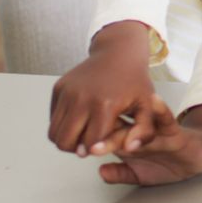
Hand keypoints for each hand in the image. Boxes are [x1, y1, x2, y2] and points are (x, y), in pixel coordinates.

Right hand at [49, 21, 155, 156]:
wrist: (118, 53)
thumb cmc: (134, 81)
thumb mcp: (149, 105)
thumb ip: (145, 131)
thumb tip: (129, 149)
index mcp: (105, 105)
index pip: (90, 143)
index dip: (96, 149)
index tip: (104, 144)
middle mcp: (81, 99)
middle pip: (65, 142)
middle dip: (77, 149)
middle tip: (90, 143)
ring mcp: (67, 93)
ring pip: (53, 133)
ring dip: (67, 139)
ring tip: (84, 134)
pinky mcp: (58, 88)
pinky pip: (52, 118)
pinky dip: (62, 125)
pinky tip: (80, 119)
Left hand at [96, 96, 201, 185]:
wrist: (195, 157)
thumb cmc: (167, 163)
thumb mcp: (140, 174)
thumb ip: (120, 173)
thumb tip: (101, 171)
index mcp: (128, 140)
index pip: (108, 138)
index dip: (95, 143)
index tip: (79, 148)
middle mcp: (139, 131)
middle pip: (120, 130)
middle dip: (107, 138)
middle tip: (93, 145)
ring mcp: (156, 129)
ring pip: (140, 124)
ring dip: (129, 127)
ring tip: (117, 127)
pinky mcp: (174, 130)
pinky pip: (167, 119)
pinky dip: (161, 110)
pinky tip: (154, 100)